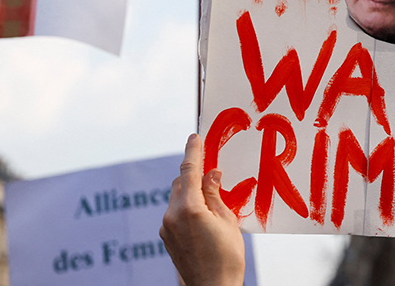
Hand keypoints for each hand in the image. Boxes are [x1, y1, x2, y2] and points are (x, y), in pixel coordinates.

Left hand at [160, 134, 245, 285]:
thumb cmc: (226, 258)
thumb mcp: (227, 220)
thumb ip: (215, 193)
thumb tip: (211, 173)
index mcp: (189, 208)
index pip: (189, 169)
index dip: (193, 150)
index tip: (195, 136)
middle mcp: (172, 215)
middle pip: (180, 182)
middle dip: (194, 174)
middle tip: (212, 172)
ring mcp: (167, 228)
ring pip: (177, 197)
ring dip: (191, 192)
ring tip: (212, 201)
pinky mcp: (166, 238)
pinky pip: (175, 212)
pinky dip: (187, 207)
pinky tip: (203, 217)